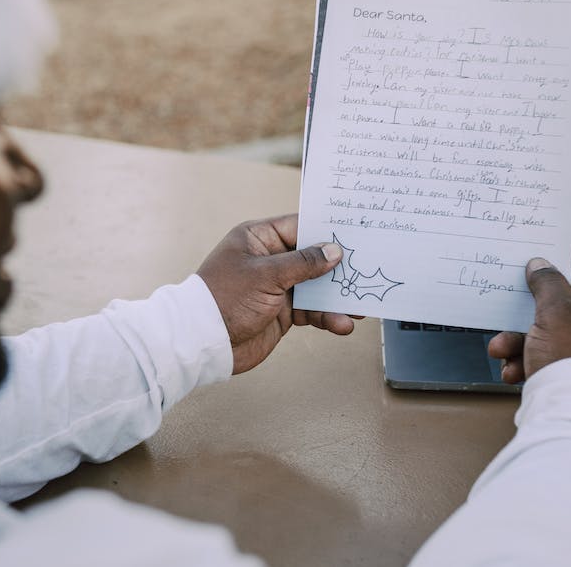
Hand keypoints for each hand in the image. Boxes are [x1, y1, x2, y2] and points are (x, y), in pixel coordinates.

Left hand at [197, 214, 357, 374]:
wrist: (204, 342)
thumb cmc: (225, 298)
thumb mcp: (266, 275)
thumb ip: (303, 263)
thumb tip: (333, 250)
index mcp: (259, 238)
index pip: (299, 227)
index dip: (326, 231)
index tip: (355, 233)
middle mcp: (269, 260)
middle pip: (313, 258)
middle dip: (339, 267)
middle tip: (366, 270)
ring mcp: (277, 287)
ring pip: (316, 287)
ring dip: (337, 298)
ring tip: (360, 307)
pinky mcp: (283, 312)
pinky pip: (312, 310)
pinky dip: (327, 317)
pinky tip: (342, 324)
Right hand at [488, 258, 570, 383]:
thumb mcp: (557, 312)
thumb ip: (547, 283)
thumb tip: (541, 265)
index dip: (552, 274)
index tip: (528, 272)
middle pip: (556, 314)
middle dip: (524, 318)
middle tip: (505, 315)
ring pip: (544, 341)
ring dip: (517, 343)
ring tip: (501, 350)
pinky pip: (543, 364)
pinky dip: (524, 364)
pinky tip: (512, 371)